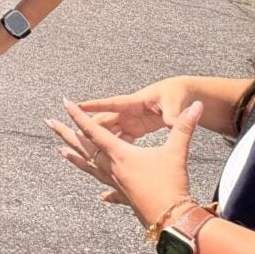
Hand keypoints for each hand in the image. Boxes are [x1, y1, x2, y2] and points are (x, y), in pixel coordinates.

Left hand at [47, 99, 202, 227]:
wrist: (172, 219)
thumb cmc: (170, 185)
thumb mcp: (177, 152)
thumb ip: (184, 127)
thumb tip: (197, 107)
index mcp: (120, 154)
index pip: (94, 130)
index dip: (78, 116)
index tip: (64, 103)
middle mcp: (111, 168)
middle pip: (83, 147)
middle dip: (65, 133)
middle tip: (48, 122)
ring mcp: (115, 184)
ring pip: (88, 167)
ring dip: (74, 157)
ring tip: (60, 150)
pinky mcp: (124, 197)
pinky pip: (109, 190)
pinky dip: (103, 189)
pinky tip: (100, 196)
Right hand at [79, 77, 194, 141]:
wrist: (183, 95)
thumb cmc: (177, 94)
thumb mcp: (175, 104)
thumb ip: (173, 116)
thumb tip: (172, 123)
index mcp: (135, 102)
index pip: (112, 104)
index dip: (95, 106)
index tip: (77, 106)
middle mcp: (128, 111)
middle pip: (104, 120)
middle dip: (87, 126)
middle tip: (71, 135)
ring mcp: (130, 120)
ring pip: (108, 130)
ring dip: (96, 139)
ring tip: (81, 150)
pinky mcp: (135, 128)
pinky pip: (119, 138)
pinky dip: (112, 146)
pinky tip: (105, 158)